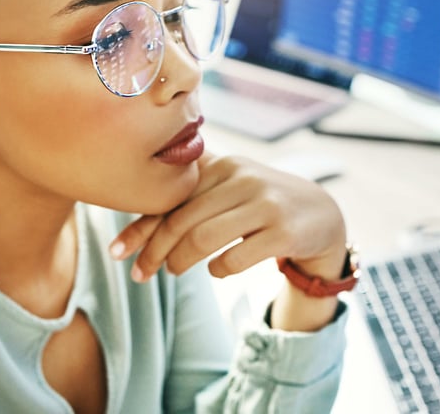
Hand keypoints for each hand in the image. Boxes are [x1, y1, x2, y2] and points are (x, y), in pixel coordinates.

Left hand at [108, 152, 347, 283]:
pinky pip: (236, 258)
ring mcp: (265, 205)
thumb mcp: (230, 184)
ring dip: (180, 262)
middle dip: (154, 252)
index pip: (170, 197)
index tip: (117, 252)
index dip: (140, 227)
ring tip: (173, 271)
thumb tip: (135, 203)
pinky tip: (215, 269)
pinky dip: (218, 269)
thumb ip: (192, 188)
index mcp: (223, 165)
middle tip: (141, 273)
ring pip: (204, 239)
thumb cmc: (261, 201)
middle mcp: (242, 179)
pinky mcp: (283, 232)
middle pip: (182, 221)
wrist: (322, 214)